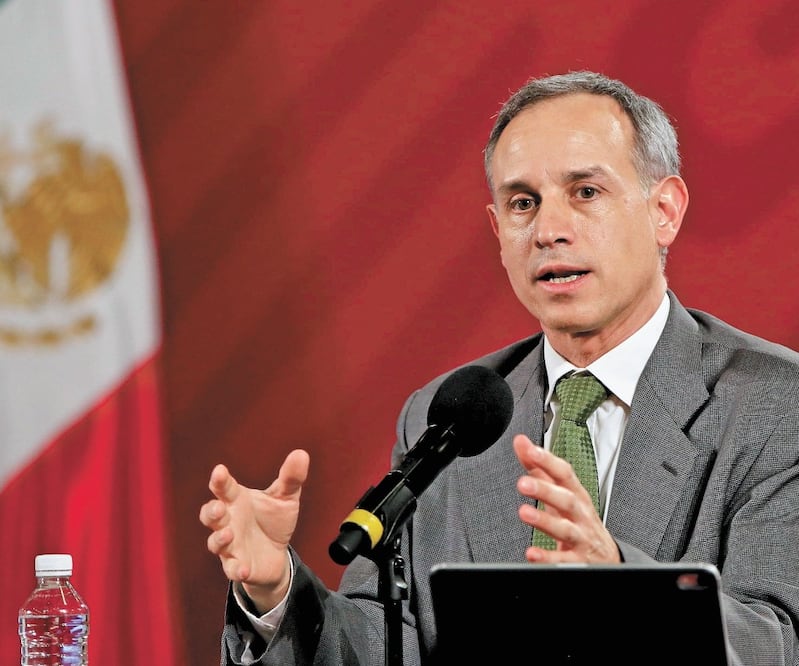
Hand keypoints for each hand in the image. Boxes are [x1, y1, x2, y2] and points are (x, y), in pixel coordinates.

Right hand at [199, 449, 309, 611]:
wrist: (276, 555)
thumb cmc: (273, 521)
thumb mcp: (285, 498)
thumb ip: (290, 478)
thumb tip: (301, 454)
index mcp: (237, 500)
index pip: (224, 488)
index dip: (220, 480)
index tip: (219, 471)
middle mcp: (229, 521)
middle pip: (210, 515)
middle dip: (211, 511)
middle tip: (219, 507)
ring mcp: (231, 545)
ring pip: (215, 542)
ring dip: (219, 539)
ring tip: (229, 534)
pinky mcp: (238, 565)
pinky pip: (231, 569)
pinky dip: (235, 569)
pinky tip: (243, 569)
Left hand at [513, 434, 619, 563]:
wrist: (605, 556)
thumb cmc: (579, 520)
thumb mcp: (562, 492)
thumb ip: (539, 468)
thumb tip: (521, 442)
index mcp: (576, 495)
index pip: (564, 474)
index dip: (548, 461)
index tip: (530, 451)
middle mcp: (580, 515)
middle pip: (566, 500)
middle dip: (545, 490)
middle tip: (523, 483)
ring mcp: (581, 538)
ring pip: (566, 529)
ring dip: (545, 521)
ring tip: (524, 513)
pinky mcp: (578, 562)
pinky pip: (564, 561)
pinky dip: (548, 558)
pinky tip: (532, 554)